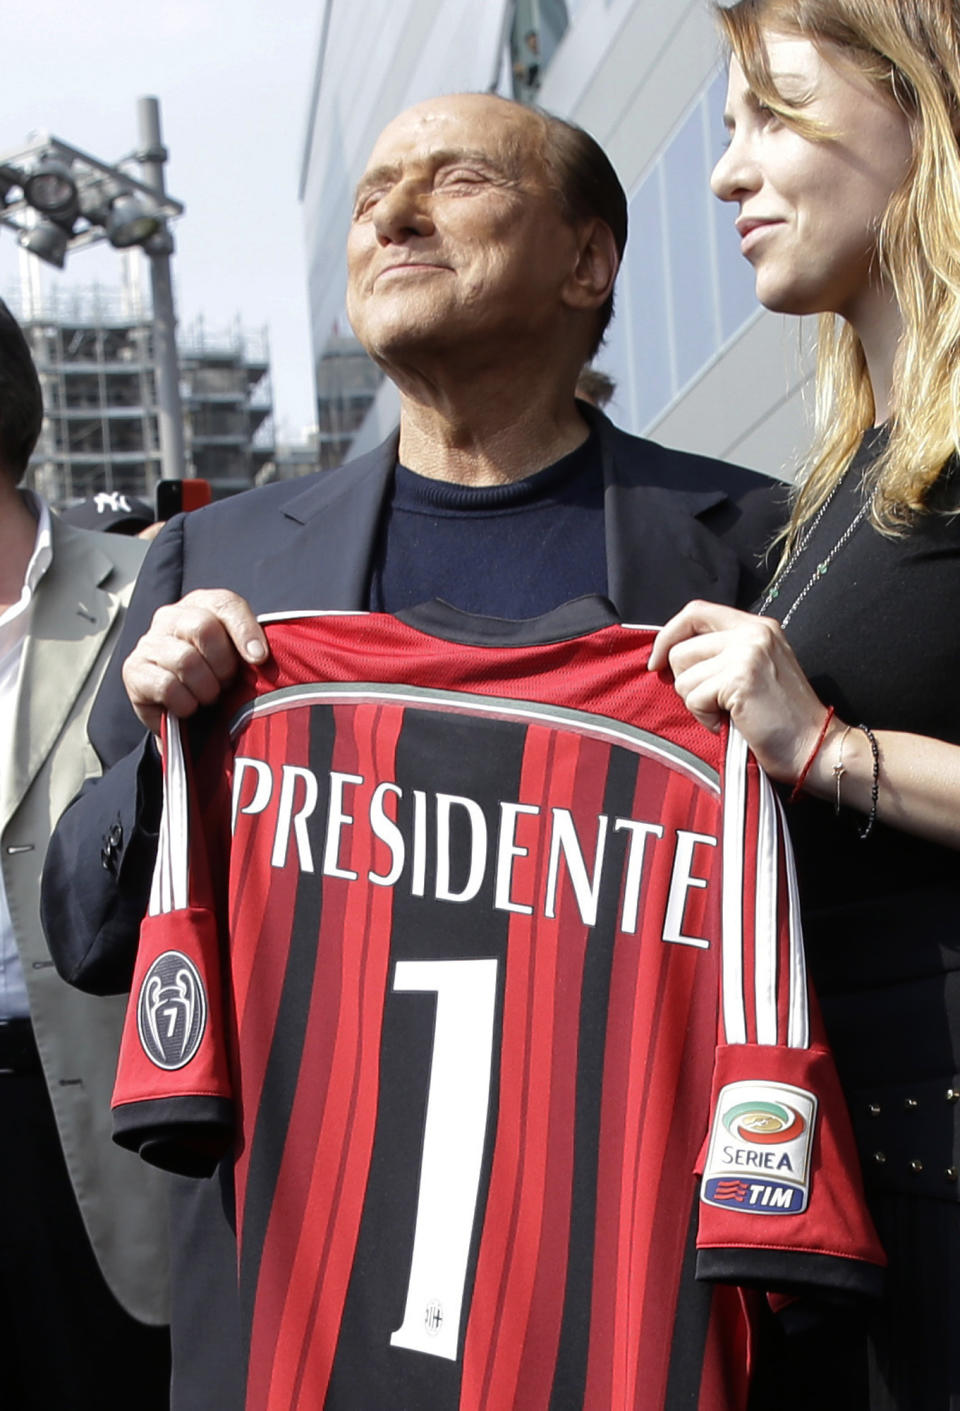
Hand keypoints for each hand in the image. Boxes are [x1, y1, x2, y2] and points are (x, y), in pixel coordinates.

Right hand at [122, 589, 267, 733]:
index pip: (225, 604)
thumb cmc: (216, 679)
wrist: (185, 717)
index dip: (245, 631)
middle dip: (223, 664)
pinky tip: (189, 706)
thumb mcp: (238, 659)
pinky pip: (167, 686)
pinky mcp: (134, 670)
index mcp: (201, 605)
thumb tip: (260, 655)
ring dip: (206, 688)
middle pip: (203, 628)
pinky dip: (186, 703)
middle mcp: (171, 616)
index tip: (259, 658)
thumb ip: (252, 647)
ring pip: (186, 660)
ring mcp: (149, 642)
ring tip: (209, 696)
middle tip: (227, 683)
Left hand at [648, 600, 830, 783]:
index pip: (696, 611)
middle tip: (714, 702)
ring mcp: (748, 653)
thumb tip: (671, 654)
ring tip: (726, 713)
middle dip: (686, 683)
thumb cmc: (782, 718)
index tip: (658, 662)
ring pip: (683, 676)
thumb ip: (724, 652)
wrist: (815, 746)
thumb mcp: (756, 669)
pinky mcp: (740, 679)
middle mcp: (753, 632)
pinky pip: (694, 697)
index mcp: (757, 626)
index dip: (669, 635)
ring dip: (696, 703)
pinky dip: (704, 718)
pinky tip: (730, 724)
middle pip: (681, 648)